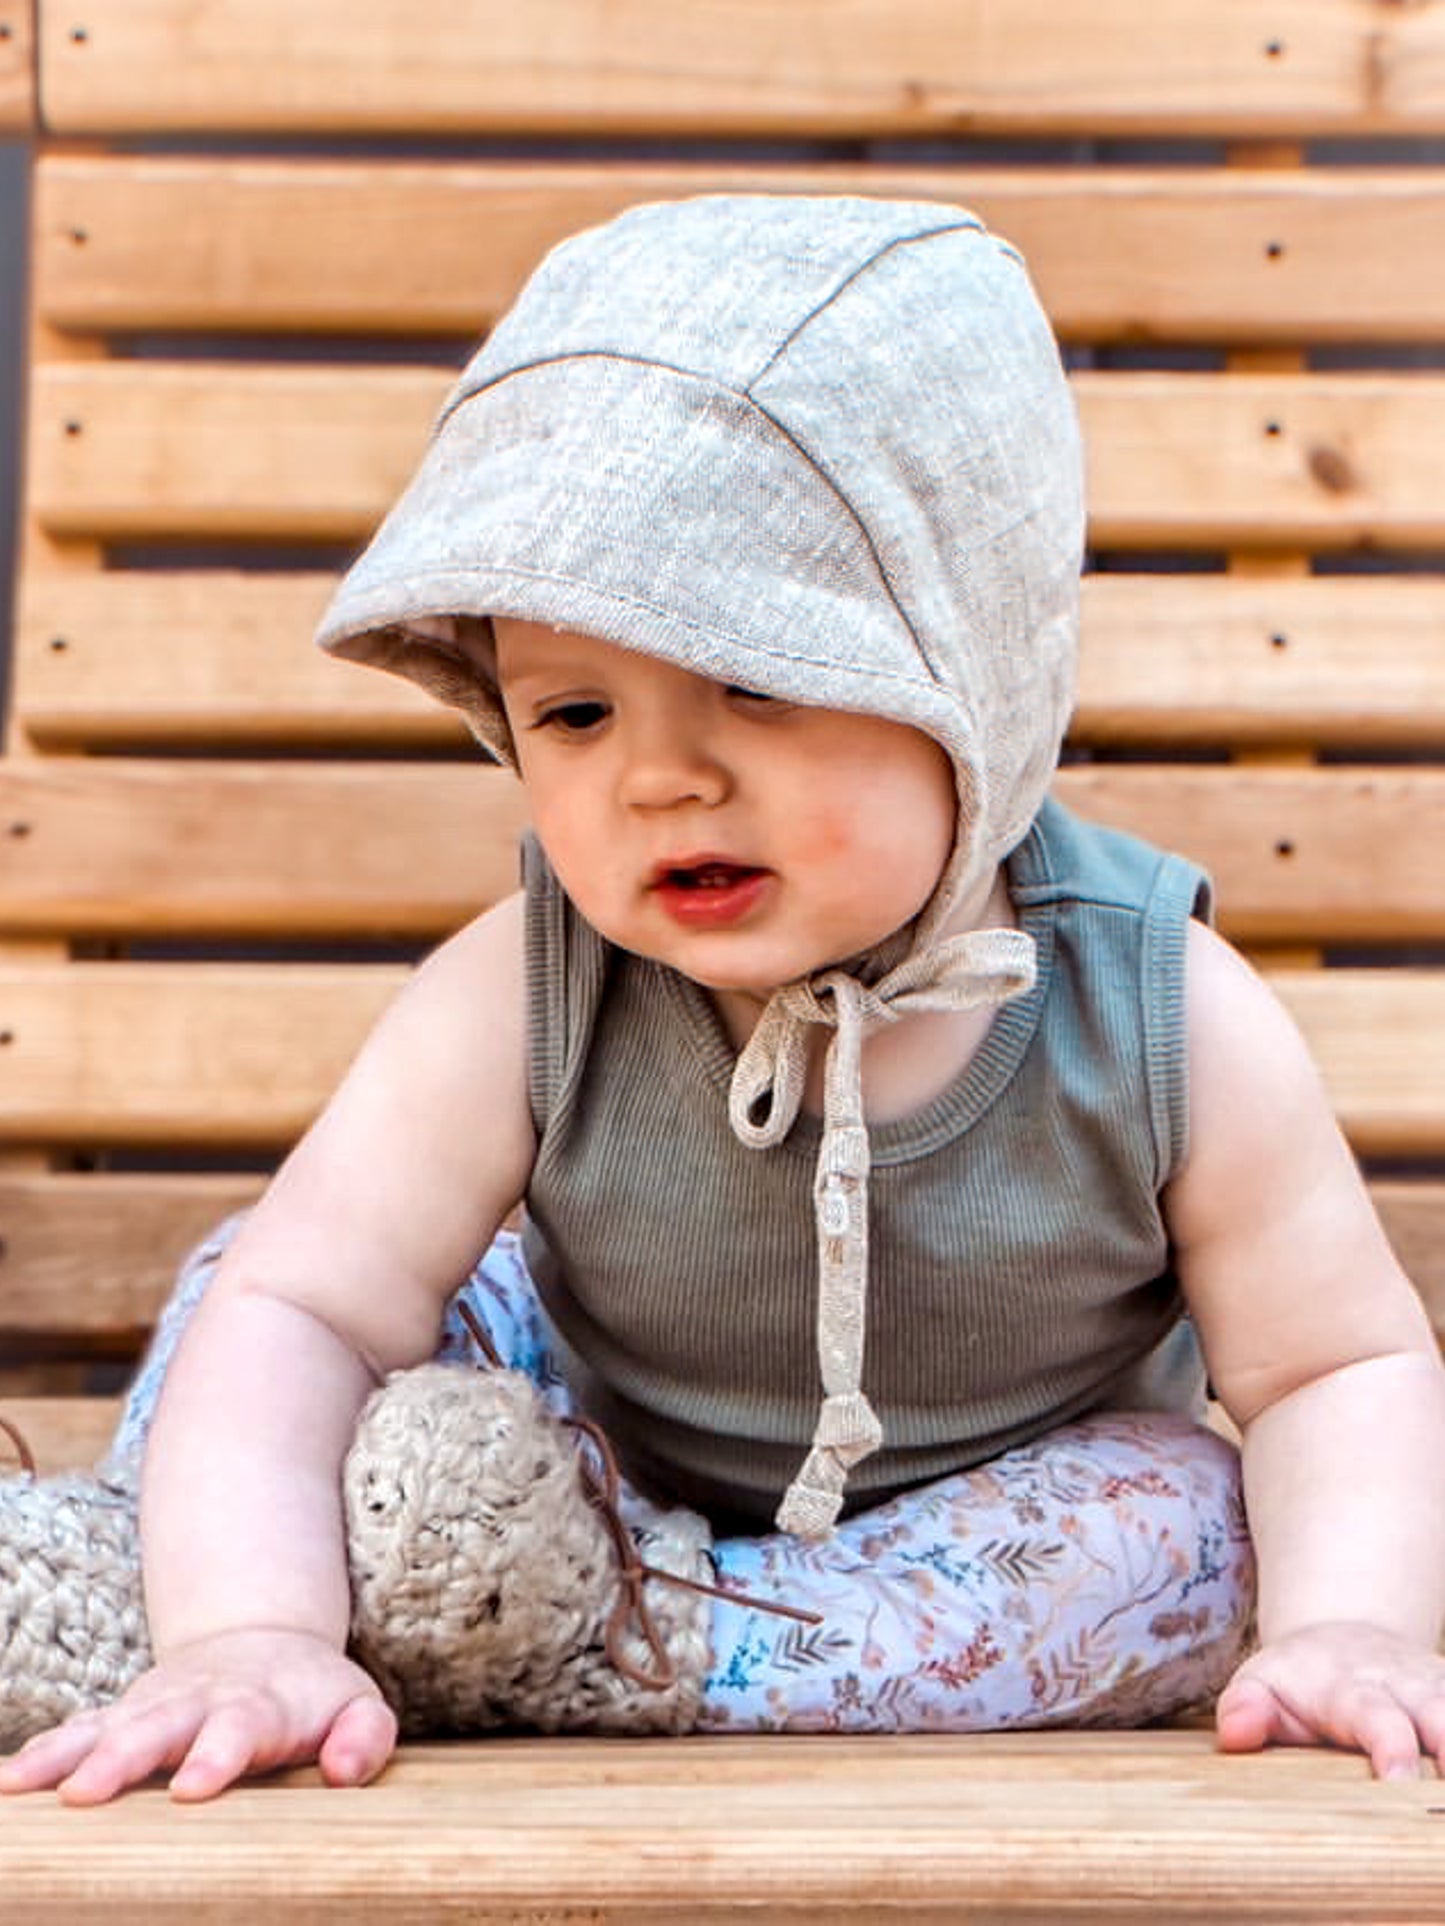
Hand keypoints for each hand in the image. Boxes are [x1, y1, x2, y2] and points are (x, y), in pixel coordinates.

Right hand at [0, 1626, 396, 1804]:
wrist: (262, 1642)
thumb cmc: (313, 1694)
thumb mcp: (359, 1705)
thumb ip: (364, 1737)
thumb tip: (345, 1772)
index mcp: (260, 1704)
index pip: (240, 1728)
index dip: (217, 1755)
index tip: (191, 1788)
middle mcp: (198, 1702)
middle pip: (158, 1727)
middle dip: (123, 1758)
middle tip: (85, 1793)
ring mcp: (155, 1707)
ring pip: (106, 1728)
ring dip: (67, 1756)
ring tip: (24, 1786)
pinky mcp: (123, 1718)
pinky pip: (77, 1733)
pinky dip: (43, 1753)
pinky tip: (12, 1781)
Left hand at [1216, 1621, 1444, 1778]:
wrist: (1344, 1639)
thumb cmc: (1298, 1681)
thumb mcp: (1260, 1683)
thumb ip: (1246, 1709)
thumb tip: (1235, 1734)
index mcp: (1353, 1688)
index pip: (1375, 1716)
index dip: (1389, 1745)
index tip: (1397, 1776)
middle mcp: (1408, 1687)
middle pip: (1442, 1714)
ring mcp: (1442, 1693)